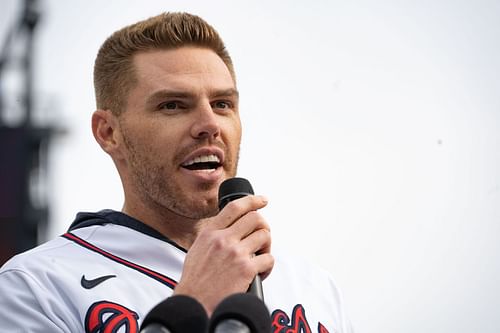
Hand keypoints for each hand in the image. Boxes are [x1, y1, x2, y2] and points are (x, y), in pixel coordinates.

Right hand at [173, 195, 273, 314]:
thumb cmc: (196, 280)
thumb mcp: (198, 248)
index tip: (262, 200)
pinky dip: (267, 266)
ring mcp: (235, 253)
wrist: (194, 302)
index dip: (252, 201)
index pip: (235, 207)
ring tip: (260, 256)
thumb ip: (213, 236)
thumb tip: (230, 228)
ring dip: (266, 246)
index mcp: (210, 233)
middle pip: (255, 218)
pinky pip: (268, 259)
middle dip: (263, 226)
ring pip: (264, 236)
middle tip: (262, 237)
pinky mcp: (246, 268)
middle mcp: (223, 239)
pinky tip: (260, 273)